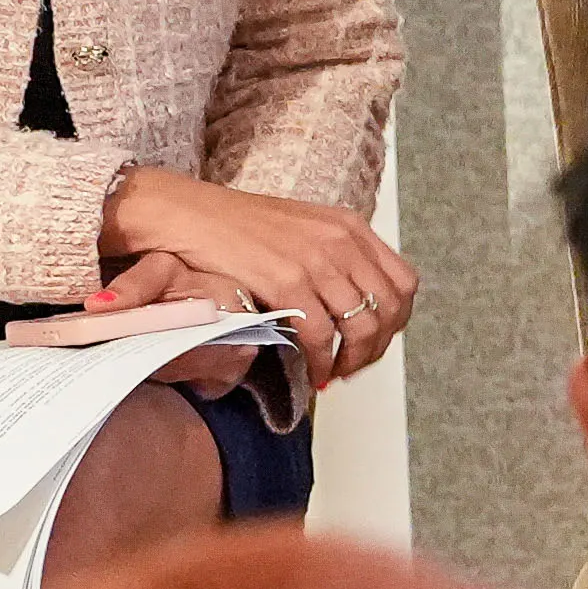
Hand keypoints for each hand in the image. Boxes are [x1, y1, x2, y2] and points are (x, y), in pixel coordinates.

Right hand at [92, 171, 413, 380]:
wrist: (184, 213)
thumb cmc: (232, 227)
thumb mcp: (299, 230)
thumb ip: (331, 257)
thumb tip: (350, 301)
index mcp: (350, 227)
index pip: (403, 283)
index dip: (395, 321)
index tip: (375, 341)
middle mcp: (341, 241)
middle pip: (389, 309)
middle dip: (376, 348)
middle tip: (353, 367)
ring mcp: (316, 260)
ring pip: (362, 326)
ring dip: (352, 361)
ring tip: (332, 374)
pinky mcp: (286, 280)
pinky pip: (321, 335)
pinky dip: (321, 362)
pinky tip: (310, 372)